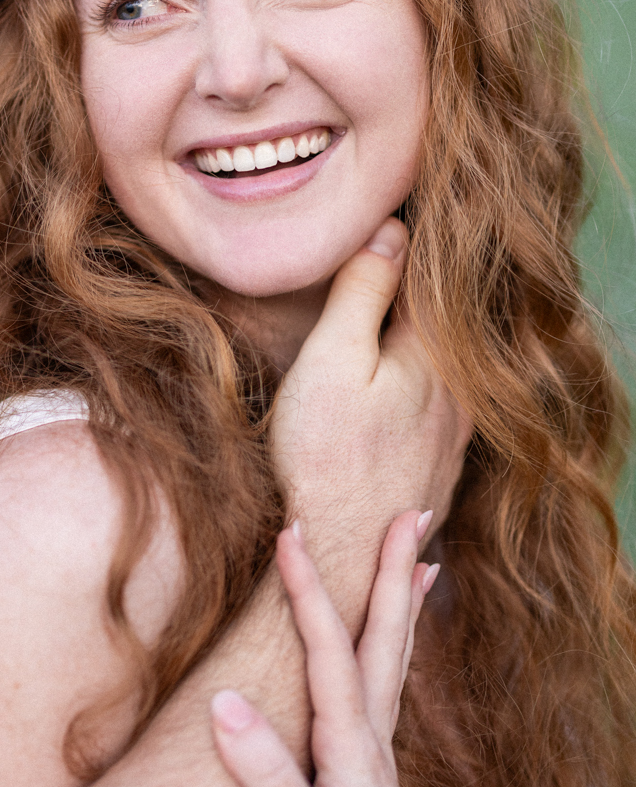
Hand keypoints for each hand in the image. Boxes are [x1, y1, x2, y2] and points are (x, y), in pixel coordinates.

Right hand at [211, 513, 434, 786]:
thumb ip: (263, 774)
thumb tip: (224, 701)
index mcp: (353, 748)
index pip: (332, 651)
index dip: (310, 591)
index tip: (293, 533)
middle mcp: (373, 741)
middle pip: (386, 639)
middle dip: (392, 573)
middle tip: (412, 514)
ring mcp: (374, 755)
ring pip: (392, 660)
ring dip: (401, 604)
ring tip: (420, 559)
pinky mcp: (366, 773)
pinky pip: (383, 688)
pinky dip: (390, 648)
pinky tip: (385, 646)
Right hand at [270, 217, 469, 622]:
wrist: (341, 559)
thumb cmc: (325, 456)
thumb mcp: (332, 357)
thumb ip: (363, 291)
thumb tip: (393, 231)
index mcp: (437, 356)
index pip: (431, 283)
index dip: (404, 251)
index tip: (383, 227)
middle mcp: (460, 396)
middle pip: (439, 332)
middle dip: (408, 305)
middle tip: (373, 272)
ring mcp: (455, 441)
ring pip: (439, 378)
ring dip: (411, 357)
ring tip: (375, 342)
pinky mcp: (438, 477)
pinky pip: (431, 420)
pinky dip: (411, 401)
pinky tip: (382, 409)